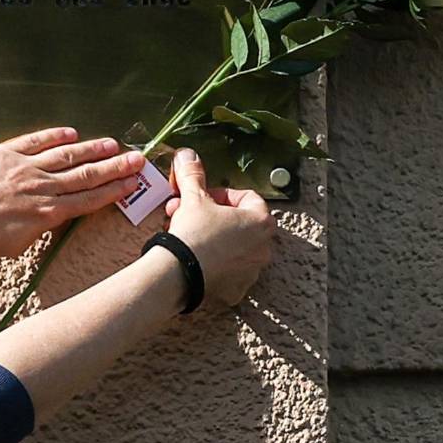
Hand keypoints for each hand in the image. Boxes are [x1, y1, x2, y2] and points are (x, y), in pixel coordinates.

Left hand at [0, 127, 145, 258]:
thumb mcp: (15, 246)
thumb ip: (39, 230)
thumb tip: (52, 219)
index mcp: (47, 215)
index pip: (89, 199)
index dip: (114, 190)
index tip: (134, 183)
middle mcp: (42, 188)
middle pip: (86, 175)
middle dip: (115, 167)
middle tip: (137, 158)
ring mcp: (25, 168)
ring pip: (66, 155)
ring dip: (92, 149)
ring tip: (112, 144)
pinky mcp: (6, 153)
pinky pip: (36, 141)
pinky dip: (55, 136)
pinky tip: (71, 133)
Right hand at [163, 148, 276, 306]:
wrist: (178, 273)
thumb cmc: (193, 233)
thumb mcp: (193, 198)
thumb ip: (194, 176)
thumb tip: (187, 154)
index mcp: (261, 221)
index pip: (247, 197)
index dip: (221, 195)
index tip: (201, 199)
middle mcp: (264, 246)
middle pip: (240, 223)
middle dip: (213, 217)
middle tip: (189, 216)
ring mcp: (252, 269)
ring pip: (233, 247)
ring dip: (214, 238)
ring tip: (188, 237)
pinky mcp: (238, 288)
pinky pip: (227, 270)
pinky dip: (214, 263)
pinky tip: (194, 259)